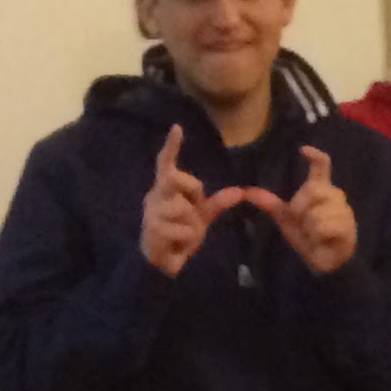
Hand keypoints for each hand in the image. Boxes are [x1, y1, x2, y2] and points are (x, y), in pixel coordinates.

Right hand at [138, 123, 252, 275]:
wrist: (161, 263)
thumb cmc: (178, 235)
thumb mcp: (200, 218)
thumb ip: (216, 204)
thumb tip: (238, 192)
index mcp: (165, 189)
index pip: (166, 163)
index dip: (171, 146)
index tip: (177, 127)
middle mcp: (154, 196)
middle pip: (175, 178)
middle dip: (192, 189)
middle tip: (193, 208)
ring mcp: (151, 213)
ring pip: (185, 210)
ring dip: (193, 225)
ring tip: (183, 235)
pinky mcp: (153, 231)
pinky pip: (185, 231)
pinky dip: (188, 240)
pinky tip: (177, 245)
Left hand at [276, 145, 358, 274]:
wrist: (325, 261)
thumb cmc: (308, 237)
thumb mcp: (286, 220)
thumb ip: (271, 204)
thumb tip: (248, 191)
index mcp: (321, 190)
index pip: (322, 167)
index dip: (316, 157)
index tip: (303, 150)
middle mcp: (335, 196)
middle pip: (315, 189)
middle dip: (301, 206)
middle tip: (302, 221)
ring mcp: (344, 212)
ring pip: (317, 212)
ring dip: (309, 227)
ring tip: (314, 234)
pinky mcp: (348, 228)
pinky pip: (324, 227)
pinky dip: (317, 236)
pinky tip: (322, 240)